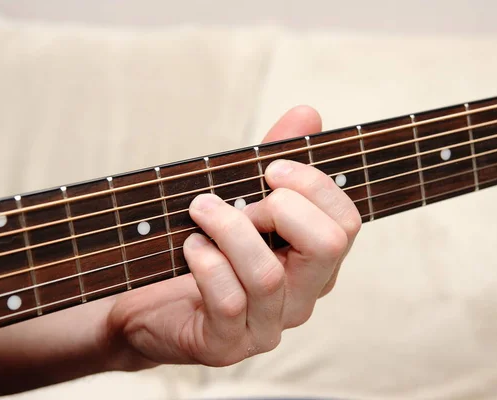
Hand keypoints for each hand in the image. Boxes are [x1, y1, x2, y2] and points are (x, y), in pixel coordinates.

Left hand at [105, 106, 360, 368]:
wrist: (150, 304)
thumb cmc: (204, 246)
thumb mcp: (240, 199)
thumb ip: (276, 160)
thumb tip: (308, 114)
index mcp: (313, 262)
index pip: (346, 223)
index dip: (313, 186)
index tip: (271, 167)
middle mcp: (301, 297)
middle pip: (327, 247)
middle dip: (282, 207)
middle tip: (244, 198)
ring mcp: (266, 326)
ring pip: (268, 275)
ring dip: (230, 228)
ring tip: (201, 209)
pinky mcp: (226, 345)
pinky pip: (228, 301)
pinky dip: (206, 263)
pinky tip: (191, 247)